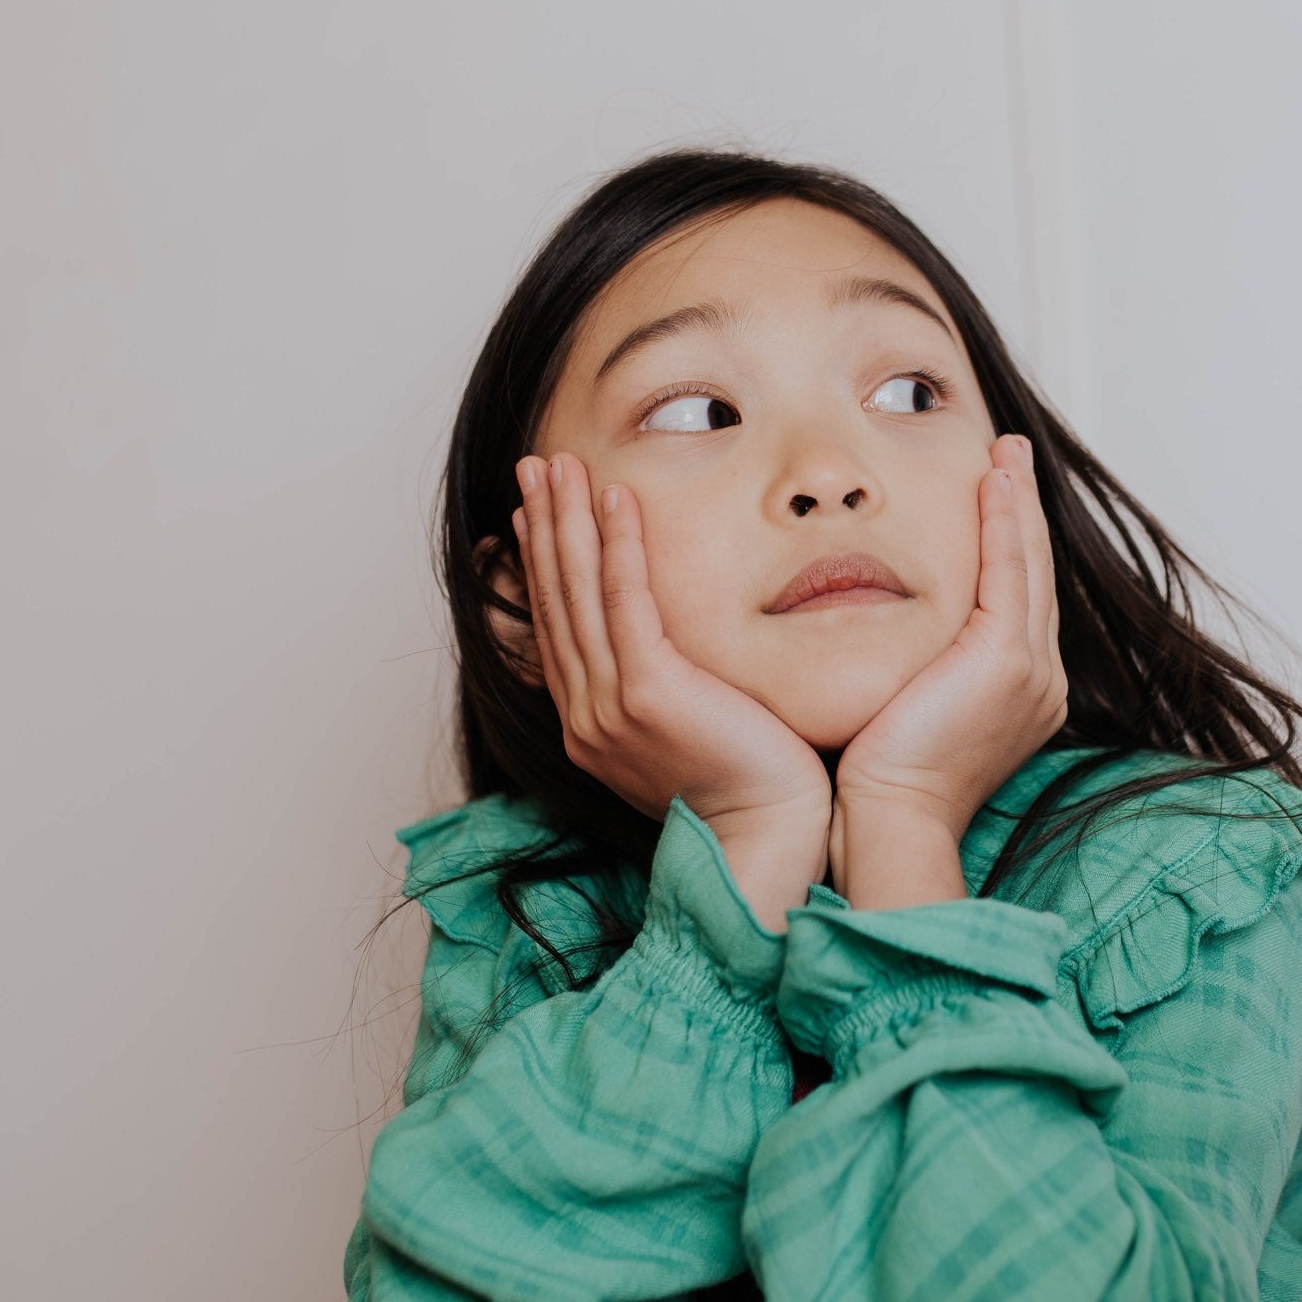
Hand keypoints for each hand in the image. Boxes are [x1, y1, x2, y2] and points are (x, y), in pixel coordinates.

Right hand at [513, 452, 831, 929]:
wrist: (768, 837)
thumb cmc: (751, 790)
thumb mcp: (692, 736)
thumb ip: (668, 694)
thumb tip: (672, 657)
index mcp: (593, 727)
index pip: (560, 628)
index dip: (546, 563)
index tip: (538, 513)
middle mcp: (587, 716)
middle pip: (556, 601)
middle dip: (543, 526)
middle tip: (533, 467)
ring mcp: (609, 707)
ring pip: (579, 594)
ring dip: (567, 520)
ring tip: (558, 464)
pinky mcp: (647, 695)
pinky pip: (624, 603)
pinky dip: (617, 546)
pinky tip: (613, 499)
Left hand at [830, 436, 1066, 909]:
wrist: (891, 822)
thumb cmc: (880, 784)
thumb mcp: (905, 713)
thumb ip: (912, 670)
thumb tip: (882, 642)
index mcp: (1020, 695)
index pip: (1018, 600)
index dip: (1010, 543)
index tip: (995, 494)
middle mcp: (1039, 680)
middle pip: (1034, 573)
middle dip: (1023, 510)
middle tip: (1010, 456)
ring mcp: (1031, 671)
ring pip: (1029, 563)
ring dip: (1018, 501)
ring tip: (1006, 453)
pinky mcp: (1006, 660)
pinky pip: (1009, 571)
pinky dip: (1003, 521)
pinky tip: (992, 481)